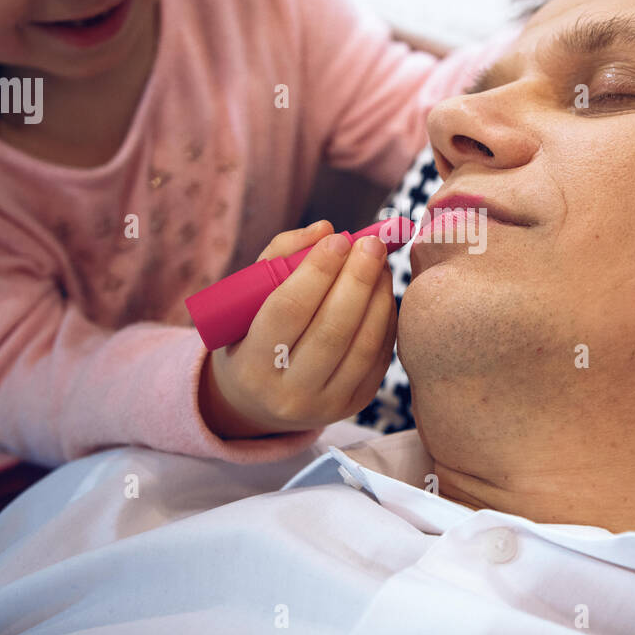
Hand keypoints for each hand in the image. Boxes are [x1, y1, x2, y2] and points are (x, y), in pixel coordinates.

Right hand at [199, 220, 397, 437]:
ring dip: (379, 296)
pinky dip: (386, 319)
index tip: (338, 239)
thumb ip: (280, 257)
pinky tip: (384, 292)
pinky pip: (379, 357)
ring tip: (381, 263)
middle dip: (357, 279)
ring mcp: (325, 406)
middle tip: (372, 244)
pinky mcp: (354, 405)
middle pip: (332, 330)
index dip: (317, 271)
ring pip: (363, 345)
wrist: (260, 400)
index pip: (288, 311)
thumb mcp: (248, 300)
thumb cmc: (252, 335)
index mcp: (251, 366)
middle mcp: (288, 394)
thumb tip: (324, 229)